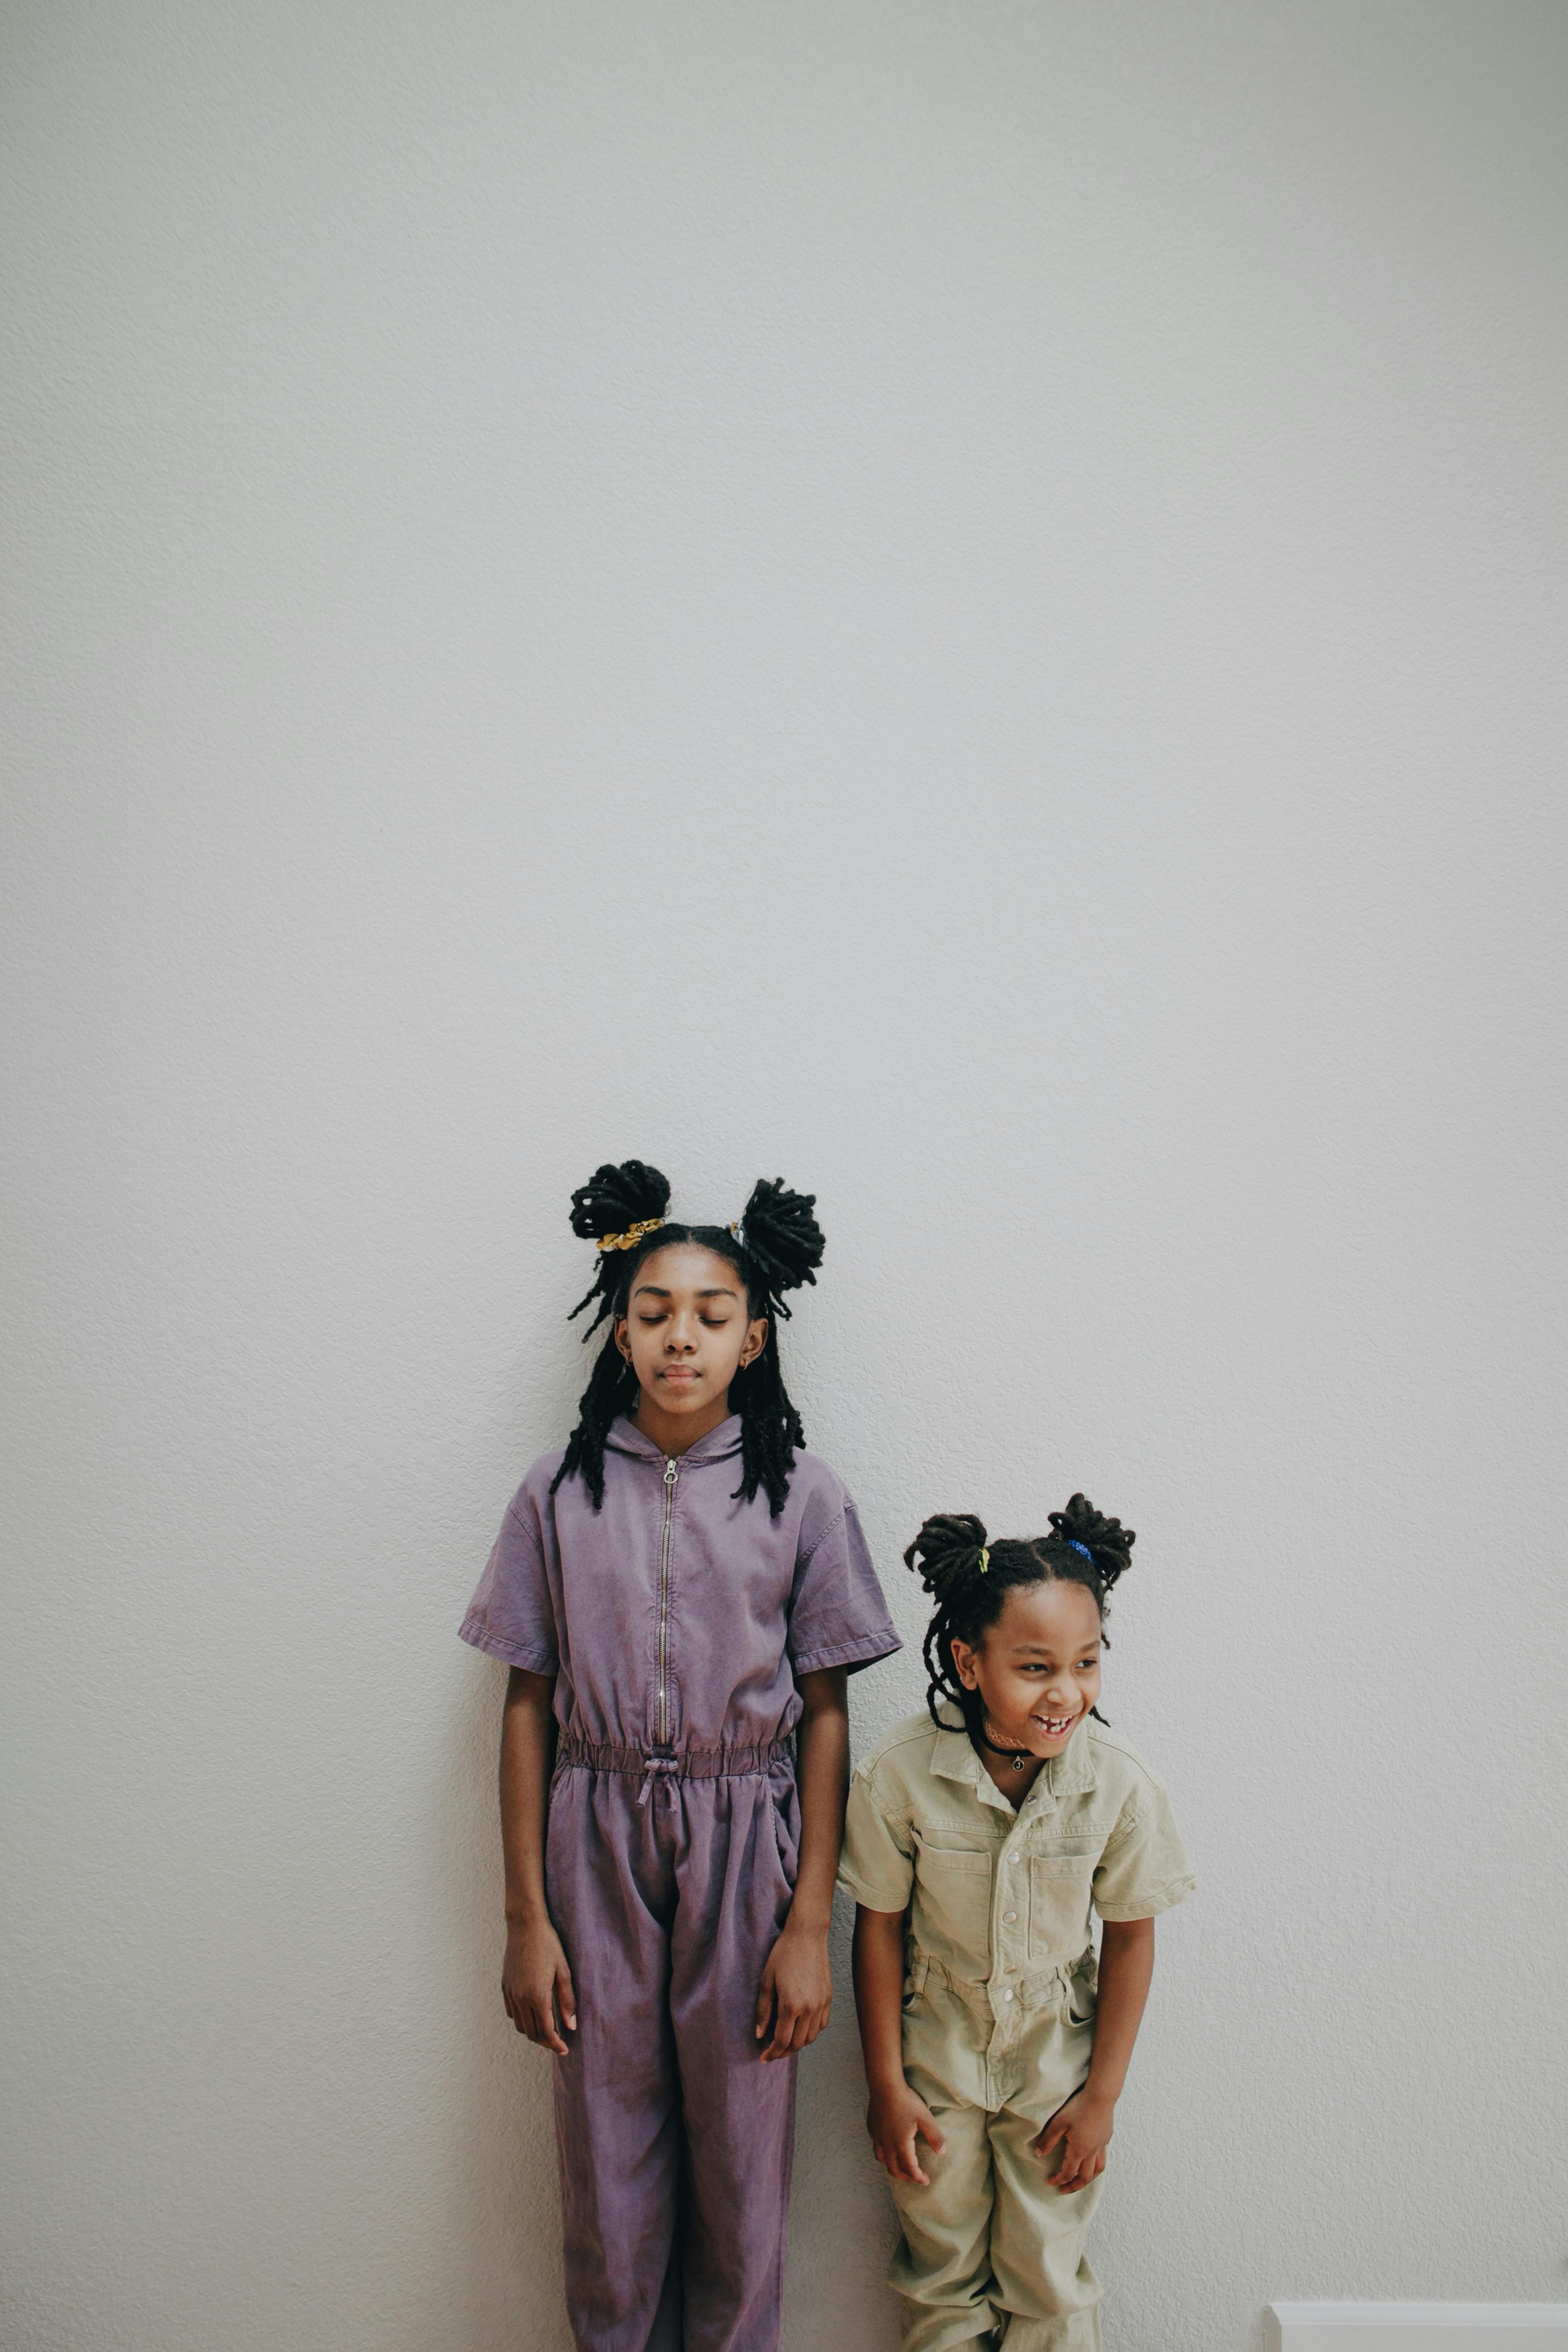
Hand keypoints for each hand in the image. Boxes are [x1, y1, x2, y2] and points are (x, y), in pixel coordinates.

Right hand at [501, 1917, 576, 2054]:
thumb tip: (571, 2026)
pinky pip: (512, 2012)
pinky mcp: (505, 1986)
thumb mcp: (564, 1972)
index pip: (546, 2032)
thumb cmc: (549, 1945)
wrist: (525, 1925)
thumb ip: (567, 2001)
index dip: (556, 2044)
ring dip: (533, 2032)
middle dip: (545, 2042)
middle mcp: (520, 1998)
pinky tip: (534, 2014)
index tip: (565, 2050)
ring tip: (548, 2031)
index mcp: (537, 1995)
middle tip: (558, 2043)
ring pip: (520, 2025)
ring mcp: (510, 1993)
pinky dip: (523, 2020)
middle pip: (532, 2033)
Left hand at [754, 1918, 831, 2059]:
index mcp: (791, 2005)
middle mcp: (809, 2009)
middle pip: (797, 2043)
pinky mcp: (829, 1998)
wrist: (807, 1936)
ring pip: (811, 2037)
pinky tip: (801, 2029)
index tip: (764, 2057)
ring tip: (785, 2042)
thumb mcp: (767, 1981)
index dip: (772, 2052)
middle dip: (783, 2052)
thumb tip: (760, 2034)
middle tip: (772, 2052)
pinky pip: (822, 2025)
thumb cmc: (783, 1955)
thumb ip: (763, 2011)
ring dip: (798, 2044)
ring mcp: (822, 2004)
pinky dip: (811, 2032)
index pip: (782, 2040)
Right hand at [866, 2076, 945, 2184]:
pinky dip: (883, 2153)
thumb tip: (942, 2152)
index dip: (918, 2178)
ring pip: (882, 2160)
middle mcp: (886, 2145)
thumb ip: (935, 2137)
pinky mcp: (871, 2128)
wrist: (884, 2084)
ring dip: (892, 2167)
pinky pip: (876, 2147)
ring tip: (900, 2167)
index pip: (910, 2169)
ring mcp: (877, 2137)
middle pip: (894, 2169)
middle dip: (905, 2177)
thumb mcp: (925, 2118)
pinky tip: (888, 2147)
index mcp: (901, 2145)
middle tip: (915, 2178)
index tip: (926, 2181)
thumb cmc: (906, 2100)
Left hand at [1033, 2087, 1112, 2190]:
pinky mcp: (1106, 2138)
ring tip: (1080, 2181)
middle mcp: (1092, 2152)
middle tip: (1064, 2190)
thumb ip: (1048, 2140)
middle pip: (1085, 2178)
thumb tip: (1038, 2155)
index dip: (1059, 2180)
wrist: (1101, 2096)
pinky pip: (1102, 2158)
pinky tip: (1091, 2160)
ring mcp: (1101, 2145)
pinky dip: (1096, 2165)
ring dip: (1088, 2179)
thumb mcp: (1059, 2122)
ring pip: (1097, 2171)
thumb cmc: (1078, 2108)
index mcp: (1079, 2150)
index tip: (1050, 2182)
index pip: (1069, 2173)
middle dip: (1074, 2186)